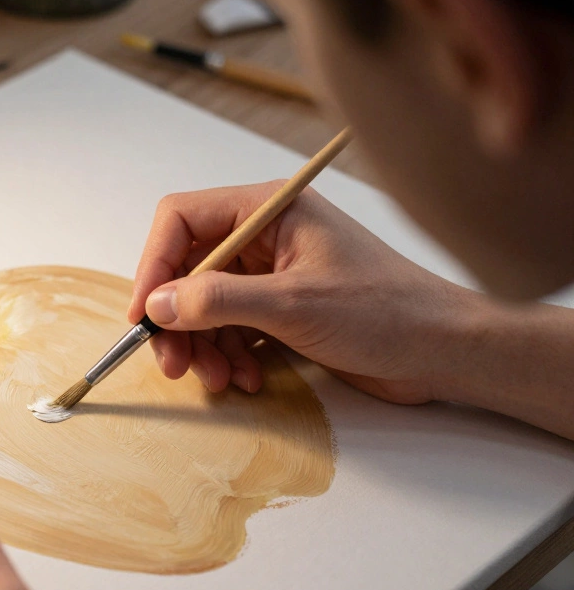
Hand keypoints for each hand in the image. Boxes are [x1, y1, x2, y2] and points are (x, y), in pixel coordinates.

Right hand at [127, 181, 480, 404]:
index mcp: (269, 210)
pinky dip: (228, 355)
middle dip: (177, 319)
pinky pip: (231, 327)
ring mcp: (273, 273)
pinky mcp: (282, 308)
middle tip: (175, 364)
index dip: (154, 265)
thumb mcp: (293, 305)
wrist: (446, 350)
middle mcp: (266, 235)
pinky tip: (246, 378)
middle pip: (188, 269)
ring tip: (220, 380)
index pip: (182, 220)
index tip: (145, 314)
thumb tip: (159, 305)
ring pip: (205, 305)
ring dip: (203, 346)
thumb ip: (219, 301)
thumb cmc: (386, 312)